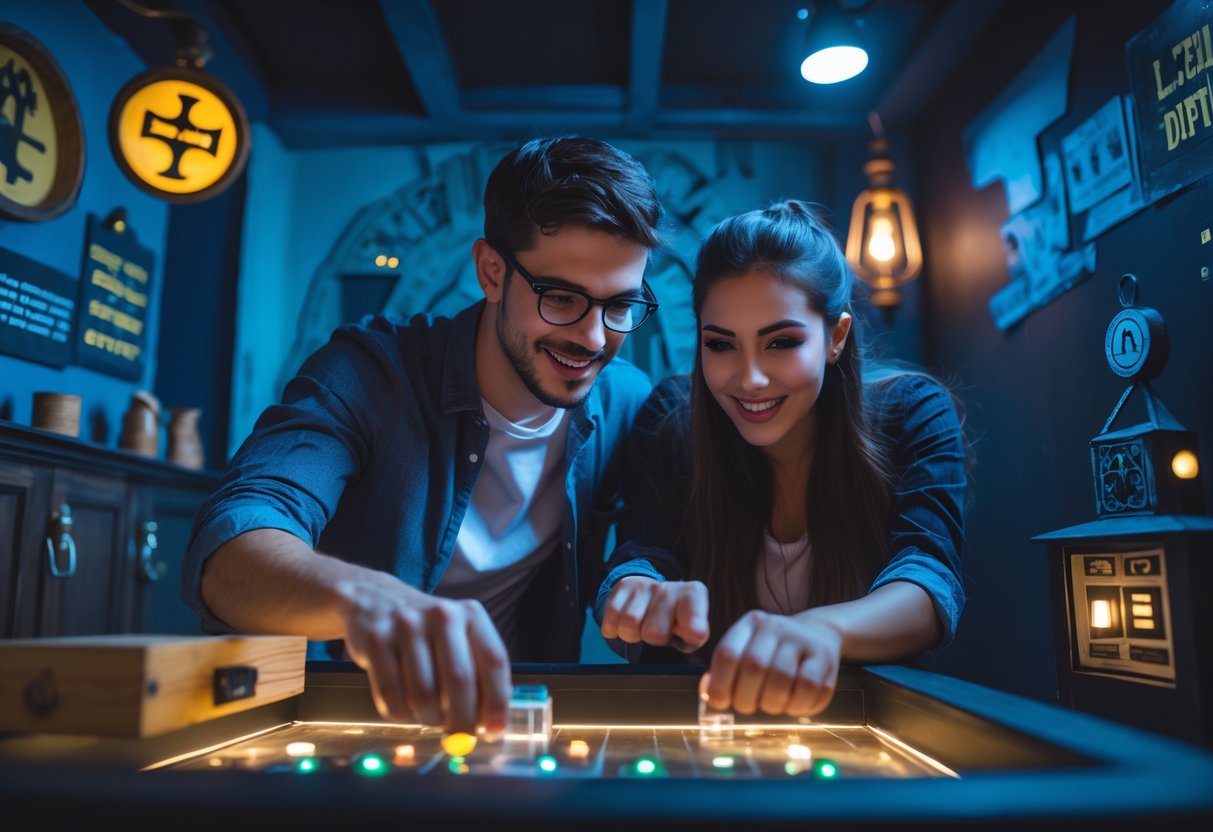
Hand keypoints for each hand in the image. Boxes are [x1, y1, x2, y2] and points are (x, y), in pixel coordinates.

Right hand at [336, 580, 510, 734]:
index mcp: (470, 614)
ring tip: (430, 717)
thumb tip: (491, 722)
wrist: (375, 601)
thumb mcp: (459, 636)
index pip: (494, 661)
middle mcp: (441, 615)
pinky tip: (407, 711)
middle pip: (460, 681)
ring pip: (423, 694)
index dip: (497, 702)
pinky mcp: (375, 640)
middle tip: (460, 737)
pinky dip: (401, 714)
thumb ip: (479, 673)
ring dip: (429, 718)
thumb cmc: (427, 630)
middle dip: (462, 720)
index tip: (495, 730)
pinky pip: (390, 695)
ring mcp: (406, 625)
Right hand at [599, 576, 709, 652]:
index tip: (694, 635)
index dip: (693, 629)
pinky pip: (611, 621)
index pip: (693, 613)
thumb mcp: (691, 628)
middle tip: (659, 633)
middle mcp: (668, 587)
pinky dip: (614, 630)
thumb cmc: (674, 618)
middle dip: (654, 640)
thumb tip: (694, 635)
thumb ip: (695, 636)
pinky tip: (625, 622)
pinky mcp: (622, 587)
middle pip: (654, 632)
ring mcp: (643, 585)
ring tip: (642, 627)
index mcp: (692, 595)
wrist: (651, 593)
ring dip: (633, 635)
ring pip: (629, 626)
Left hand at [703, 610, 841, 717]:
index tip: (720, 703)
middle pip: (754, 668)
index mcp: (751, 623)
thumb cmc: (774, 652)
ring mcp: (802, 639)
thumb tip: (710, 696)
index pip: (727, 653)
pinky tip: (792, 704)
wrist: (818, 633)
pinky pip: (809, 688)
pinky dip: (797, 705)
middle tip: (748, 706)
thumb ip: (725, 672)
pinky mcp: (825, 656)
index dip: (720, 684)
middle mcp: (775, 626)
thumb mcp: (746, 651)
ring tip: (770, 705)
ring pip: (781, 680)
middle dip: (746, 698)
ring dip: (772, 704)